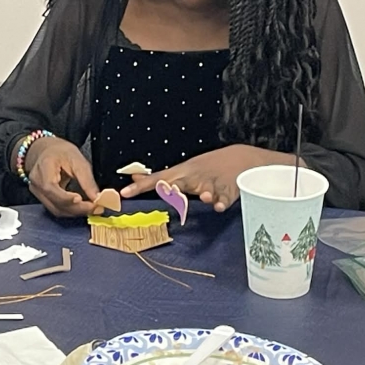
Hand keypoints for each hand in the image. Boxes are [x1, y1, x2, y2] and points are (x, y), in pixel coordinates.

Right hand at [25, 137, 99, 217]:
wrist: (48, 151)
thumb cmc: (60, 151)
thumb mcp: (77, 159)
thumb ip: (87, 180)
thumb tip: (97, 197)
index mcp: (43, 168)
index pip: (50, 188)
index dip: (66, 198)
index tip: (82, 200)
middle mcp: (36, 183)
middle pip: (55, 203)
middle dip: (77, 208)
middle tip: (95, 208)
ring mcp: (38, 192)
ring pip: (56, 209)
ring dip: (75, 212)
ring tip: (91, 208)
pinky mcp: (43, 198)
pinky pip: (56, 208)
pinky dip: (70, 210)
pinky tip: (82, 207)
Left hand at [120, 145, 292, 211]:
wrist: (240, 158)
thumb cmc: (205, 167)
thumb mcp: (182, 170)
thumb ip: (159, 178)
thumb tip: (134, 178)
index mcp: (182, 172)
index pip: (157, 179)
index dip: (141, 187)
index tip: (124, 193)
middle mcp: (194, 177)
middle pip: (180, 183)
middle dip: (170, 188)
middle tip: (163, 191)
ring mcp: (212, 183)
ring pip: (206, 190)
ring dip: (205, 194)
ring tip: (205, 198)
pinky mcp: (229, 190)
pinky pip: (224, 198)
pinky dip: (221, 202)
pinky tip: (218, 206)